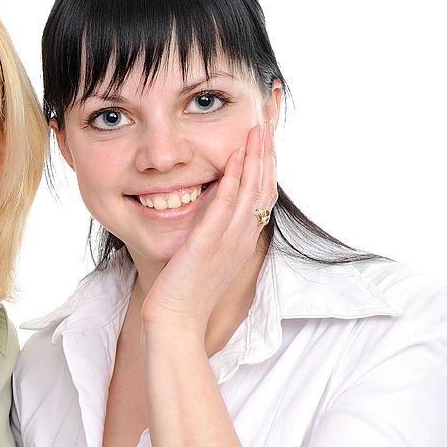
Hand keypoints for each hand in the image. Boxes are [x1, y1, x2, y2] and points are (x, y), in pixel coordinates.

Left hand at [141, 120, 277, 334]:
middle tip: (270, 123)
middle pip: (264, 188)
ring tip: (259, 129)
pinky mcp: (210, 244)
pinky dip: (234, 178)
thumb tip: (209, 215)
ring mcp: (229, 241)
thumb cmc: (184, 295)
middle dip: (268, 154)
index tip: (267, 140)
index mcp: (243, 242)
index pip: (262, 196)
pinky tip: (235, 156)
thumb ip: (212, 236)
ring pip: (251, 191)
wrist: (177, 323)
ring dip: (256, 157)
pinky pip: (227, 205)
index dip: (267, 166)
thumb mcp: (205, 260)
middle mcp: (243, 239)